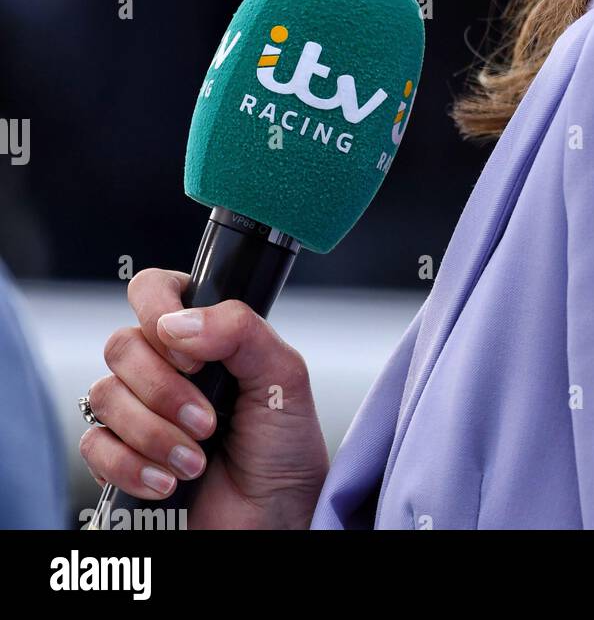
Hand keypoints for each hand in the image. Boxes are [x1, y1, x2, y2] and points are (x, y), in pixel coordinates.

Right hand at [81, 268, 328, 529]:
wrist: (274, 517)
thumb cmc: (285, 445)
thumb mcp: (282, 375)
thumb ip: (240, 330)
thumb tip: (177, 322)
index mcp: (203, 333)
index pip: (153, 290)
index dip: (158, 313)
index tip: (191, 355)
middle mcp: (166, 365)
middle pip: (121, 345)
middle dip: (163, 390)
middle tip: (206, 421)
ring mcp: (140, 409)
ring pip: (104, 395)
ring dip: (153, 434)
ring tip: (196, 459)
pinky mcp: (120, 454)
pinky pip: (93, 445)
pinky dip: (131, 466)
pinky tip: (169, 482)